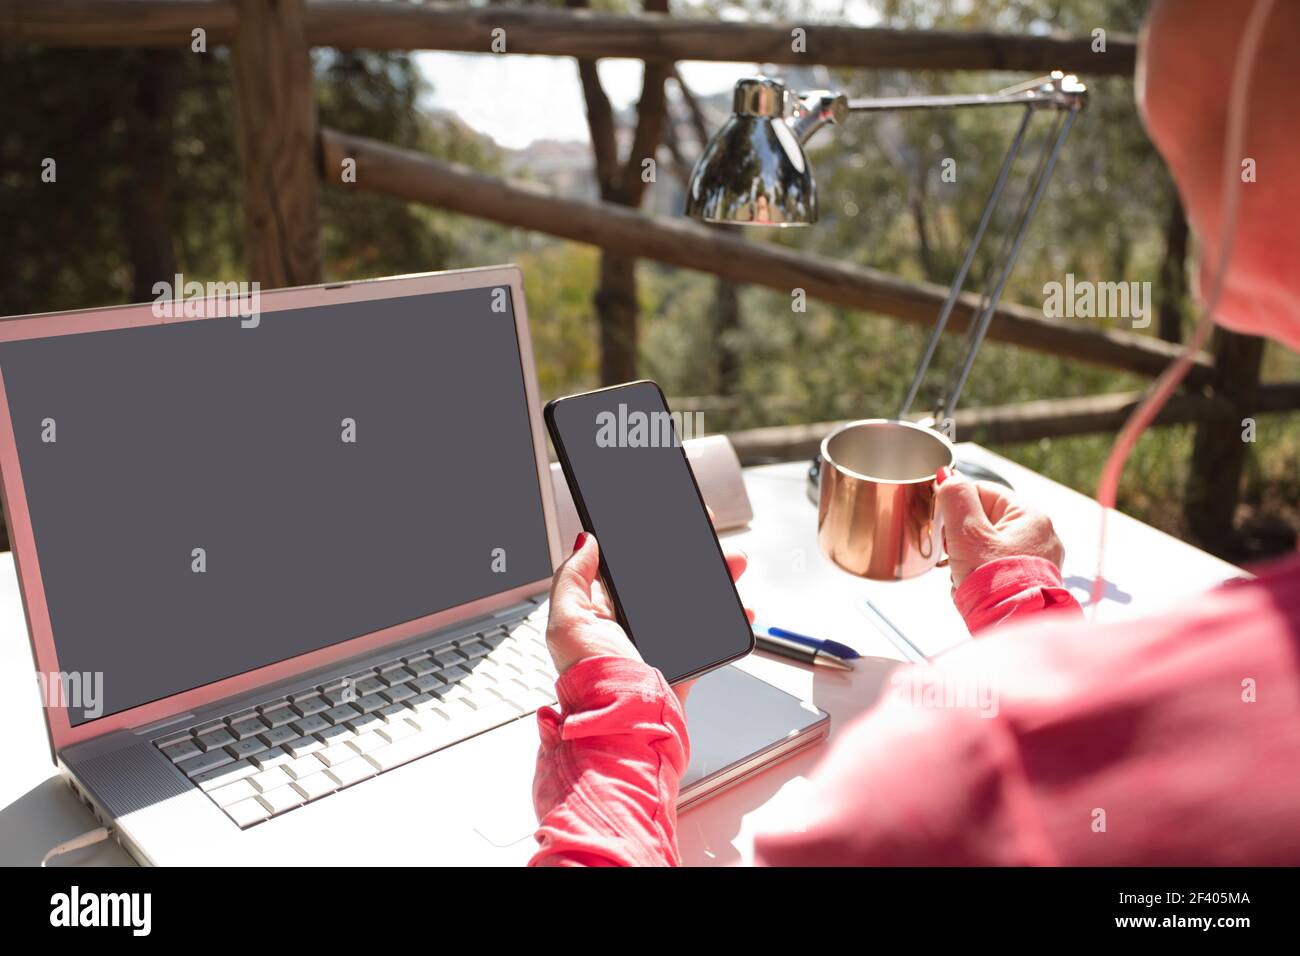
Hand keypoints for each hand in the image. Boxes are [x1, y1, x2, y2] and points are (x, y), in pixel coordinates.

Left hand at [544, 530, 752, 706]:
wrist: (623, 728)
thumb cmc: (589, 682)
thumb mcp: (567, 622)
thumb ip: (571, 578)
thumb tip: (585, 541)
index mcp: (599, 610)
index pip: (624, 566)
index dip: (644, 541)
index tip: (665, 519)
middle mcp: (629, 624)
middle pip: (664, 578)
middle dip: (688, 554)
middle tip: (706, 534)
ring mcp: (658, 643)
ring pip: (692, 600)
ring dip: (716, 579)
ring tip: (732, 563)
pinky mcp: (683, 662)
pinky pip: (710, 634)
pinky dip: (729, 619)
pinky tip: (740, 608)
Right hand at [936, 473, 1064, 587]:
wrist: (1011, 626)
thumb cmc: (993, 583)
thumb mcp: (966, 533)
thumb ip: (955, 498)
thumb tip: (948, 475)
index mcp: (1030, 516)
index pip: (983, 492)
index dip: (957, 506)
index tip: (943, 524)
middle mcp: (1041, 535)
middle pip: (986, 520)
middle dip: (962, 538)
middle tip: (953, 554)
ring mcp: (1039, 560)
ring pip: (989, 546)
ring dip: (969, 558)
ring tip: (963, 574)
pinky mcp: (1031, 581)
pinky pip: (998, 567)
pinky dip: (981, 574)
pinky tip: (973, 586)